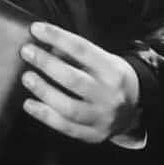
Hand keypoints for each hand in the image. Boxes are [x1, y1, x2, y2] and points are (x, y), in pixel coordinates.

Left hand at [20, 22, 140, 143]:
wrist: (136, 107)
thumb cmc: (112, 77)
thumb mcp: (102, 59)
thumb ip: (76, 54)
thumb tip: (47, 47)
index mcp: (112, 70)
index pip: (82, 49)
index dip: (57, 37)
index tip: (36, 29)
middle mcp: (109, 95)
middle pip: (74, 79)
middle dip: (47, 64)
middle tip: (27, 52)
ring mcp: (102, 117)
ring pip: (69, 107)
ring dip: (44, 91)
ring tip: (27, 78)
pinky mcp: (94, 134)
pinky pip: (66, 127)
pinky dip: (45, 116)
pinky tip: (30, 104)